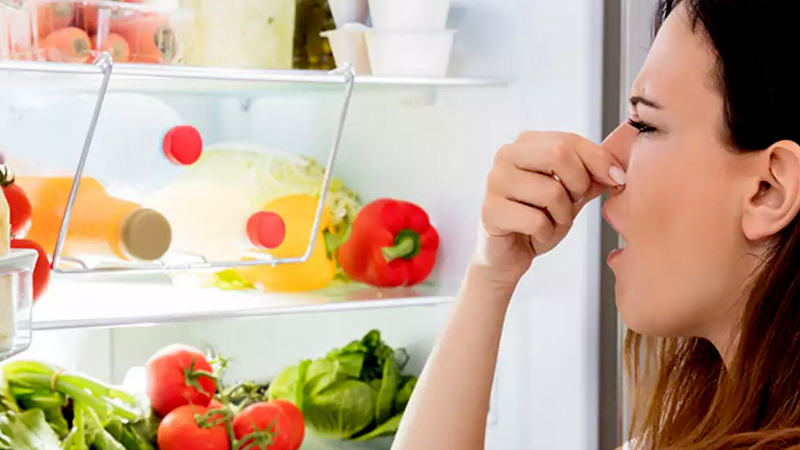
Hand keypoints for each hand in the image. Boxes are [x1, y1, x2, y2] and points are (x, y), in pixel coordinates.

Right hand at [473, 132, 625, 286]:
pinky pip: (536, 220)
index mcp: (525, 144)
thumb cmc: (539, 218)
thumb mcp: (572, 191)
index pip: (568, 140)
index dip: (599, 160)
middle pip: (558, 155)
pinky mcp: (490, 212)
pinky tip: (536, 234)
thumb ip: (593, 173)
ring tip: (551, 221)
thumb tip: (623, 159)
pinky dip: (546, 233)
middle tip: (574, 203)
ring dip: (562, 215)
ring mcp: (495, 183)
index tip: (616, 179)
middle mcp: (506, 156)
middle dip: (578, 185)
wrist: (510, 254)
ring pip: (551, 191)